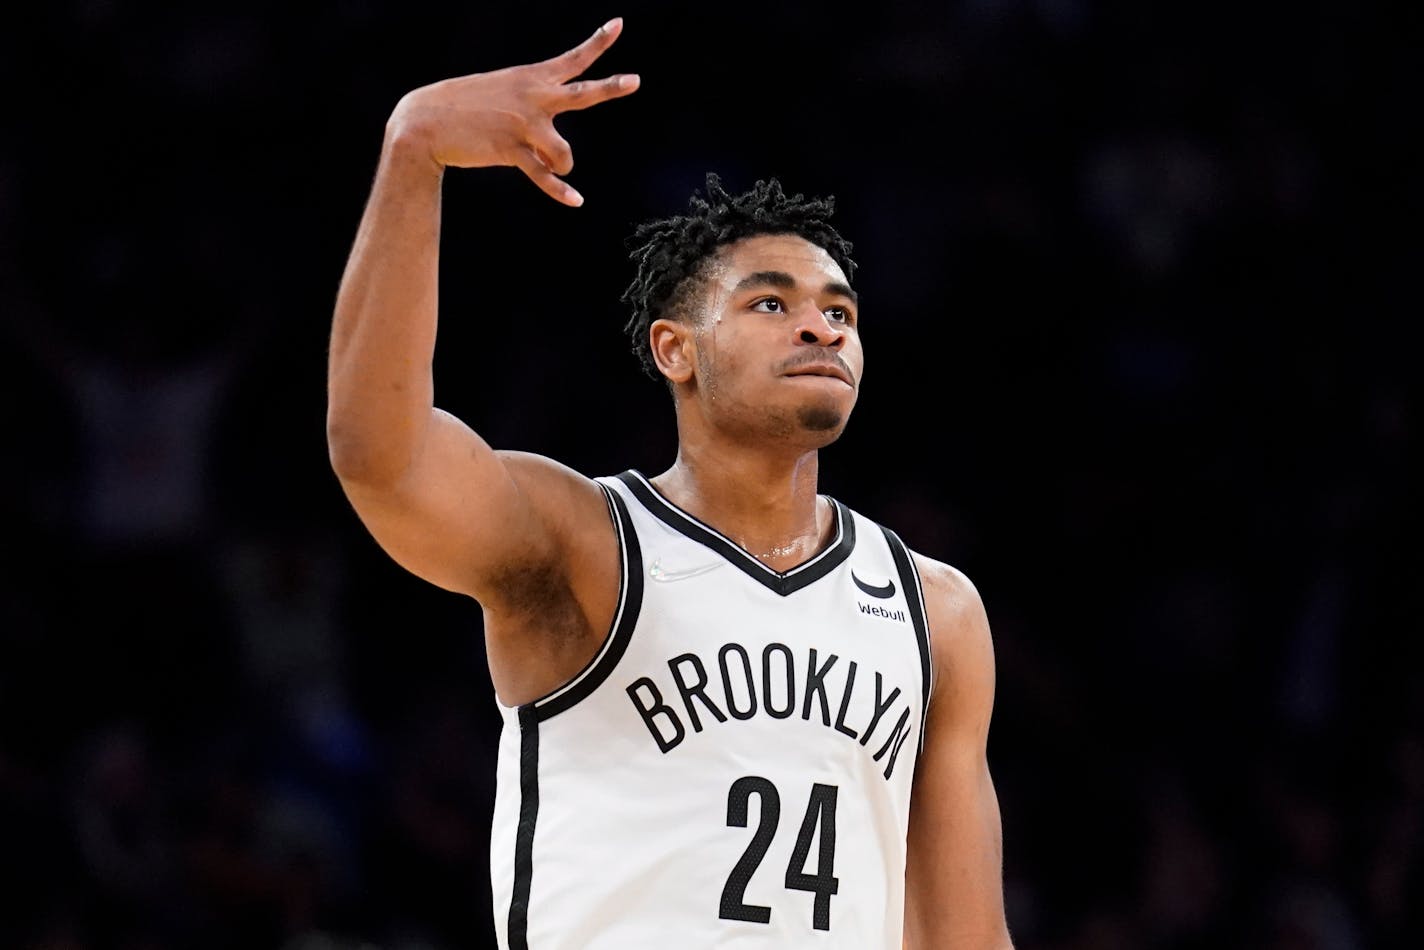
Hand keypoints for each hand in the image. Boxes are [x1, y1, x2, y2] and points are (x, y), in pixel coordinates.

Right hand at [385, 17, 638, 205]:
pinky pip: (543, 176)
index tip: (619, 25)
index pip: (573, 59)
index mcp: (531, 78)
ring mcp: (524, 124)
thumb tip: (553, 163)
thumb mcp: (502, 99)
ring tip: (554, 169)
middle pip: (583, 93)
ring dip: (562, 166)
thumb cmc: (464, 108)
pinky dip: (560, 190)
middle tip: (636, 81)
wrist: (425, 121)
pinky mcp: (512, 150)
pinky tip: (575, 200)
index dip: (598, 42)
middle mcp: (534, 97)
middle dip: (611, 87)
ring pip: (565, 153)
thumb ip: (534, 121)